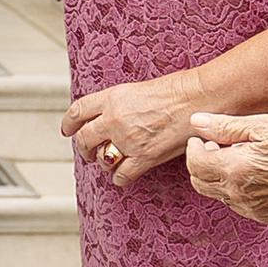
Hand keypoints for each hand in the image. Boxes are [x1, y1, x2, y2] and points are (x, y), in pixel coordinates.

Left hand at [62, 72, 201, 185]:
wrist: (200, 98)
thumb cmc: (177, 89)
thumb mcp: (139, 89)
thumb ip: (120, 103)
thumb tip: (112, 116)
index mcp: (112, 97)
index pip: (78, 111)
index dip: (69, 122)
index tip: (67, 129)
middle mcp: (115, 119)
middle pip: (84, 138)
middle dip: (83, 147)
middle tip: (88, 152)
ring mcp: (128, 140)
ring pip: (102, 159)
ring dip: (103, 162)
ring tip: (109, 161)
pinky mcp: (144, 157)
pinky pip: (122, 175)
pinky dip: (120, 178)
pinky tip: (123, 175)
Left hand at [185, 110, 267, 222]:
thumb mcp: (263, 126)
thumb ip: (225, 126)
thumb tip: (195, 122)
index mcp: (235, 169)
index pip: (194, 163)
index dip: (194, 147)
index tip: (204, 138)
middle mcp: (238, 193)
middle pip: (199, 182)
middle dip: (201, 163)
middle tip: (218, 146)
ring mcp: (250, 208)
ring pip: (217, 194)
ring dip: (218, 176)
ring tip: (241, 158)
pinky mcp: (263, 216)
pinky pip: (237, 204)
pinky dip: (236, 189)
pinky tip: (255, 174)